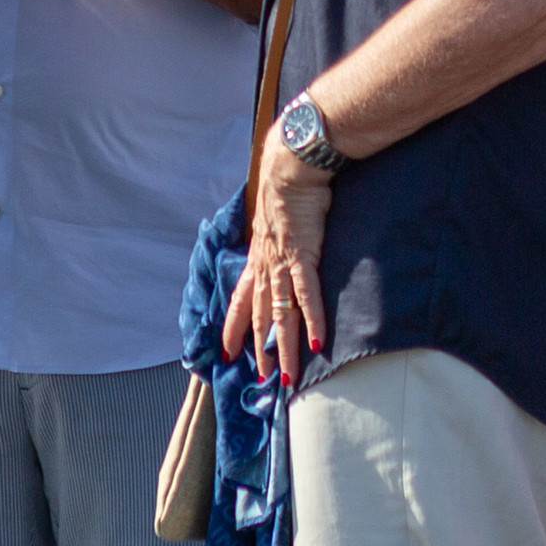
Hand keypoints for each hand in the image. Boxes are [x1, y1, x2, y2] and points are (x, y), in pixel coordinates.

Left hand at [222, 137, 331, 377]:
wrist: (290, 167)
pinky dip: (313, 319)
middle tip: (260, 378)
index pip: (241, 298)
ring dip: (284, 349)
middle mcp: (265, 264)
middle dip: (259, 349)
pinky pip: (307, 294)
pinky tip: (318, 342)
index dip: (234, 326)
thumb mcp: (273, 218)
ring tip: (287, 377)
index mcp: (257, 256)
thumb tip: (281, 238)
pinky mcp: (303, 256)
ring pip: (281, 315)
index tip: (228, 351)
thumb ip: (275, 235)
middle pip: (260, 315)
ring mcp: (282, 262)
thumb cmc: (285, 187)